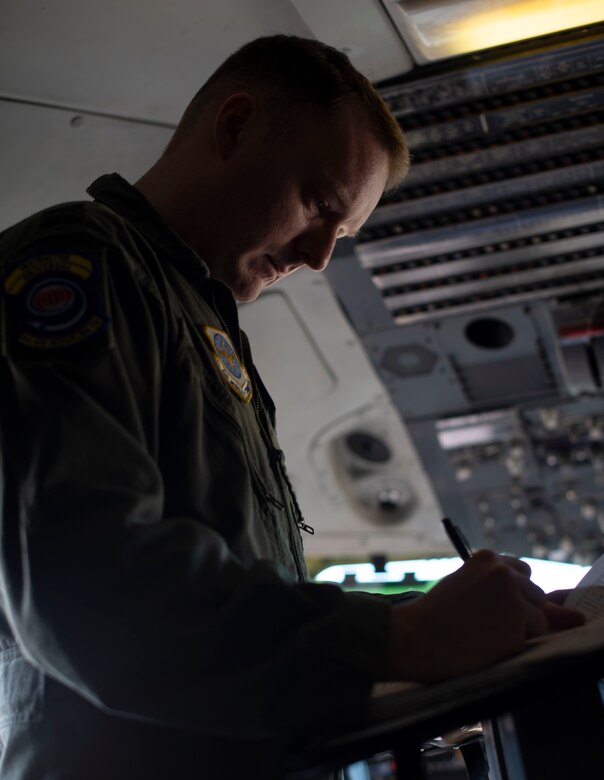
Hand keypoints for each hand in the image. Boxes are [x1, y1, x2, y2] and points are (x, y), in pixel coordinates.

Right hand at [381, 550, 583, 682]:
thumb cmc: (436, 617)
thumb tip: (576, 616)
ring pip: (539, 617)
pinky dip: (515, 643)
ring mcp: (513, 596)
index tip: (488, 607)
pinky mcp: (518, 621)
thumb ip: (513, 595)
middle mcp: (504, 571)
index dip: (508, 595)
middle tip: (481, 624)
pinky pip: (534, 636)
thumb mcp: (469, 591)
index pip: (520, 574)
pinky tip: (486, 643)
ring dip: (519, 628)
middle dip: (518, 612)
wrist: (414, 637)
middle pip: (534, 595)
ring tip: (482, 633)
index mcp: (487, 558)